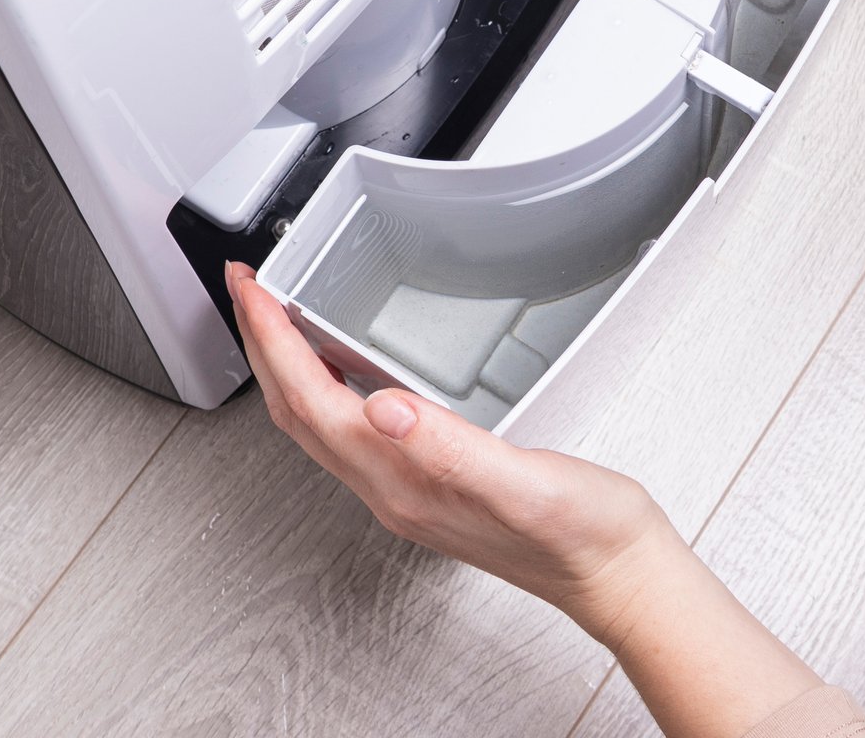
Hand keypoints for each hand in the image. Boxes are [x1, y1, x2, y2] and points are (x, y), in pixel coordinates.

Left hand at [229, 264, 825, 735]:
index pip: (312, 400)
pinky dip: (331, 388)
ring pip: (320, 424)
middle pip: (298, 412)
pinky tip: (350, 370)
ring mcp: (408, 492)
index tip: (252, 287)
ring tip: (280, 318)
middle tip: (247, 289)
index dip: (273, 339)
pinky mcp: (430, 487)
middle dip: (264, 346)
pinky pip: (354, 433)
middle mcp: (393, 489)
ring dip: (289, 366)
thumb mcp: (523, 480)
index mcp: (404, 480)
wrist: (616, 576)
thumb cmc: (582, 534)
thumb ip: (450, 445)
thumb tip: (383, 406)